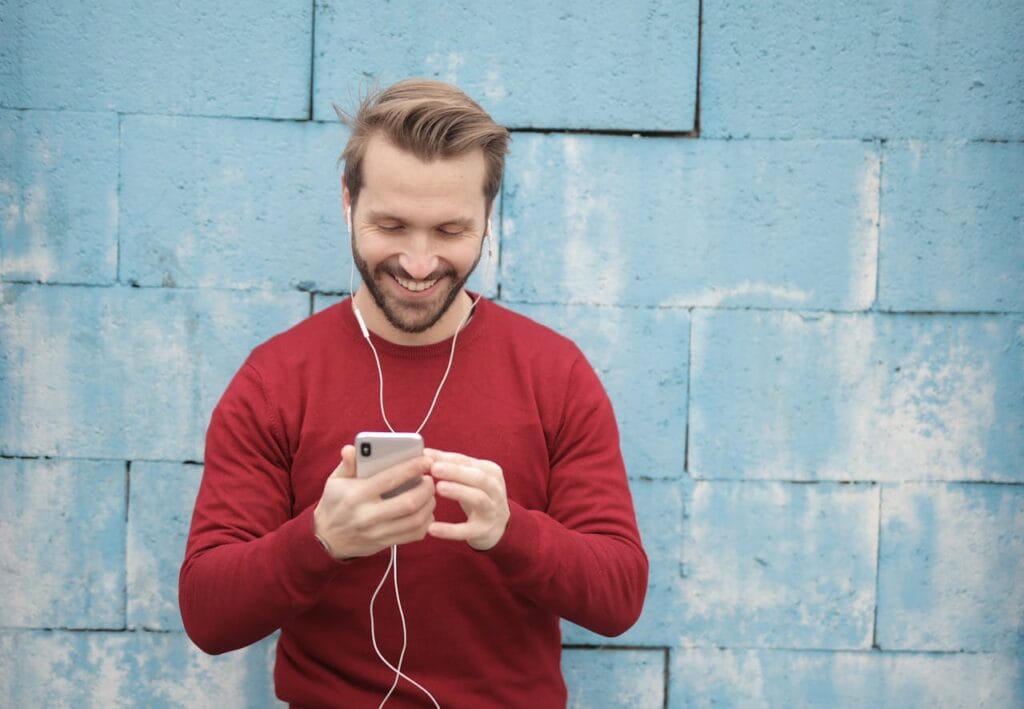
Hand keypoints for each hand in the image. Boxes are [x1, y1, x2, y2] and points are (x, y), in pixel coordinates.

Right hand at [313, 444, 435, 558]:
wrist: (326, 538)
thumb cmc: (334, 503)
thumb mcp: (335, 481)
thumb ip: (347, 464)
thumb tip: (352, 449)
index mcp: (356, 495)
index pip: (390, 479)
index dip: (412, 468)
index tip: (426, 460)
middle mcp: (367, 515)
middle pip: (408, 503)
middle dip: (426, 489)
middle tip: (430, 479)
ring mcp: (377, 532)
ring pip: (414, 521)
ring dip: (429, 505)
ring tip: (430, 494)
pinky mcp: (384, 543)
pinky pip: (413, 535)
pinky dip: (425, 523)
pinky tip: (425, 512)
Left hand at [426, 449, 509, 550]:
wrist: (498, 526)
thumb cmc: (478, 495)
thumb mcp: (468, 478)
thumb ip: (450, 465)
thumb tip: (425, 453)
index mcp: (491, 471)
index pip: (467, 462)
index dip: (447, 458)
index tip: (426, 455)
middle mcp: (495, 489)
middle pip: (478, 477)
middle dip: (455, 471)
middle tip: (434, 468)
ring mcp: (491, 510)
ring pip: (478, 498)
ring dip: (459, 491)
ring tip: (438, 488)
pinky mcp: (483, 530)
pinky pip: (467, 530)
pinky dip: (450, 530)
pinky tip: (432, 528)